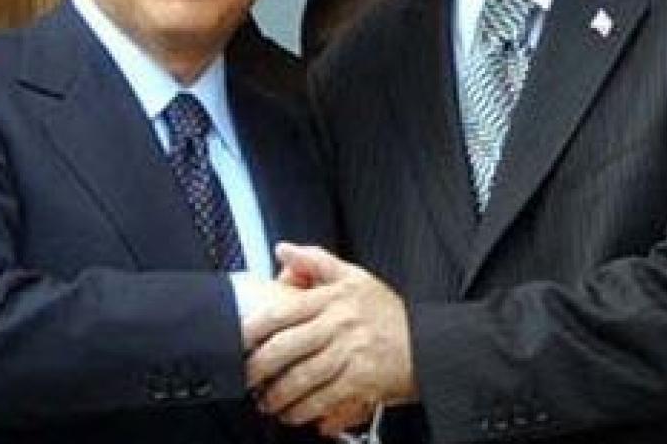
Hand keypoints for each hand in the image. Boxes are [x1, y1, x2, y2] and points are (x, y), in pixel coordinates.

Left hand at [244, 243, 415, 435]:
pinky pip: (325, 400)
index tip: (239, 341)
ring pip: (302, 379)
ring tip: (267, 402)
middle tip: (246, 377)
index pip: (283, 311)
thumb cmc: (387, 314)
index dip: (253, 329)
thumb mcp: (355, 277)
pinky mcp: (362, 382)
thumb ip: (316, 261)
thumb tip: (284, 250)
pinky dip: (305, 412)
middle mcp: (340, 326)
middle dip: (259, 368)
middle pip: (287, 348)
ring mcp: (351, 356)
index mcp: (334, 298)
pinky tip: (294, 415)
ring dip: (278, 395)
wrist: (427, 344)